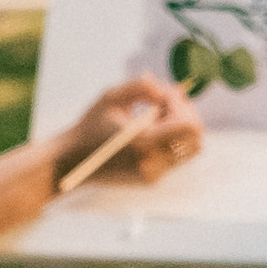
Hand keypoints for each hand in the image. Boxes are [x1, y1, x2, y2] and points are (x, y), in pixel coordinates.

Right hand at [58, 75, 200, 186]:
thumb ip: (142, 86)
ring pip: (189, 147)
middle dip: (185, 116)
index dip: (181, 105)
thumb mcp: (111, 97)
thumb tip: (170, 91)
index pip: (188, 125)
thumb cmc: (90, 127)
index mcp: (143, 143)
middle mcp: (151, 163)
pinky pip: (176, 156)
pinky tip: (147, 132)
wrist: (72, 162)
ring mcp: (153, 175)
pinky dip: (169, 141)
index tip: (161, 97)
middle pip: (195, 137)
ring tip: (154, 119)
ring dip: (179, 129)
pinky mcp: (150, 180)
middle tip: (162, 105)